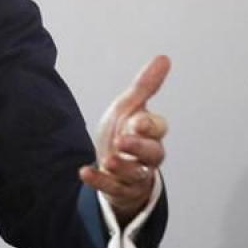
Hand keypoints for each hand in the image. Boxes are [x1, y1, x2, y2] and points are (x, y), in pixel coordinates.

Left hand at [79, 55, 169, 224]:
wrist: (115, 164)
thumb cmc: (126, 132)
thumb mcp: (131, 106)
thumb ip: (146, 85)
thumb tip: (164, 58)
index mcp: (151, 133)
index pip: (158, 129)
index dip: (149, 125)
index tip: (138, 121)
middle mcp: (148, 155)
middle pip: (152, 153)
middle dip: (138, 147)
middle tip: (122, 141)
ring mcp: (135, 174)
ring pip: (136, 173)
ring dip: (122, 166)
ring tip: (108, 159)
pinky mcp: (119, 189)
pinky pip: (112, 187)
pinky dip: (99, 180)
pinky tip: (84, 172)